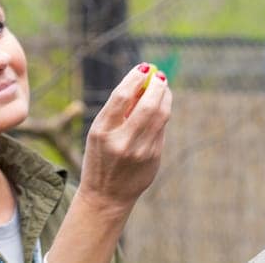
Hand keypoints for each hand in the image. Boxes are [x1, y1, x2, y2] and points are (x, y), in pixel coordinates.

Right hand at [77, 63, 171, 212]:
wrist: (106, 196)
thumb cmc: (100, 156)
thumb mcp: (100, 132)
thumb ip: (119, 109)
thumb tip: (142, 80)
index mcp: (103, 131)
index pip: (122, 97)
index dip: (135, 78)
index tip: (143, 67)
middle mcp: (122, 142)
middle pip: (148, 105)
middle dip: (157, 86)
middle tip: (159, 75)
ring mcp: (141, 152)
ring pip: (161, 115)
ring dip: (165, 97)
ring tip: (163, 87)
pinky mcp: (154, 159)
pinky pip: (162, 129)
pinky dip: (162, 114)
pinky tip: (160, 107)